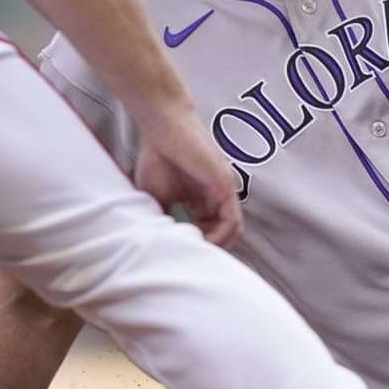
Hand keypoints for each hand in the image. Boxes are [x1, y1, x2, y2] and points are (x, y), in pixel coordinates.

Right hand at [133, 109, 242, 248]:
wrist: (162, 127)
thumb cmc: (158, 156)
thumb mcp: (156, 197)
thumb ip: (164, 219)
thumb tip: (162, 246)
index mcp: (203, 200)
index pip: (210, 233)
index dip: (199, 248)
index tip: (183, 258)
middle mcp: (216, 198)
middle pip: (225, 235)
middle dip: (210, 251)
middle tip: (191, 262)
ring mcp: (223, 192)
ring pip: (232, 232)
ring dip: (216, 248)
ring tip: (195, 255)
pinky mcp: (225, 186)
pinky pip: (232, 221)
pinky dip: (220, 237)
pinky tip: (202, 242)